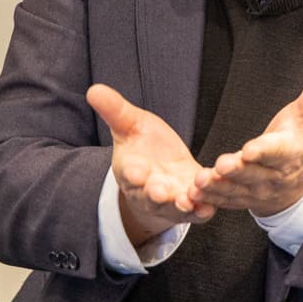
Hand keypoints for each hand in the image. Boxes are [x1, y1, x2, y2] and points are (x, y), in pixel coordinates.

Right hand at [87, 84, 215, 246]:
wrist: (161, 171)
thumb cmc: (142, 146)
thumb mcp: (129, 124)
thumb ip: (115, 110)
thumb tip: (93, 89)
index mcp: (131, 170)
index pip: (129, 173)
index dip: (132, 173)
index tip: (135, 171)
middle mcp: (149, 191)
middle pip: (150, 196)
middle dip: (154, 194)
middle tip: (159, 192)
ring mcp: (171, 200)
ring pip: (174, 206)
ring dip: (180, 204)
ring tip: (187, 200)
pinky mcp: (192, 204)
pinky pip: (197, 211)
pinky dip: (202, 210)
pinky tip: (209, 207)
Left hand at [189, 60, 302, 216]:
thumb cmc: (302, 140)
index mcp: (291, 153)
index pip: (278, 152)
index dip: (264, 151)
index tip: (250, 148)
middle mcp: (275, 176)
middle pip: (254, 173)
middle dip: (238, 170)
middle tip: (221, 164)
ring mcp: (259, 191)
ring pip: (237, 190)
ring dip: (218, 187)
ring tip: (200, 181)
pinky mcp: (244, 199)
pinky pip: (227, 201)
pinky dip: (211, 199)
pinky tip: (193, 194)